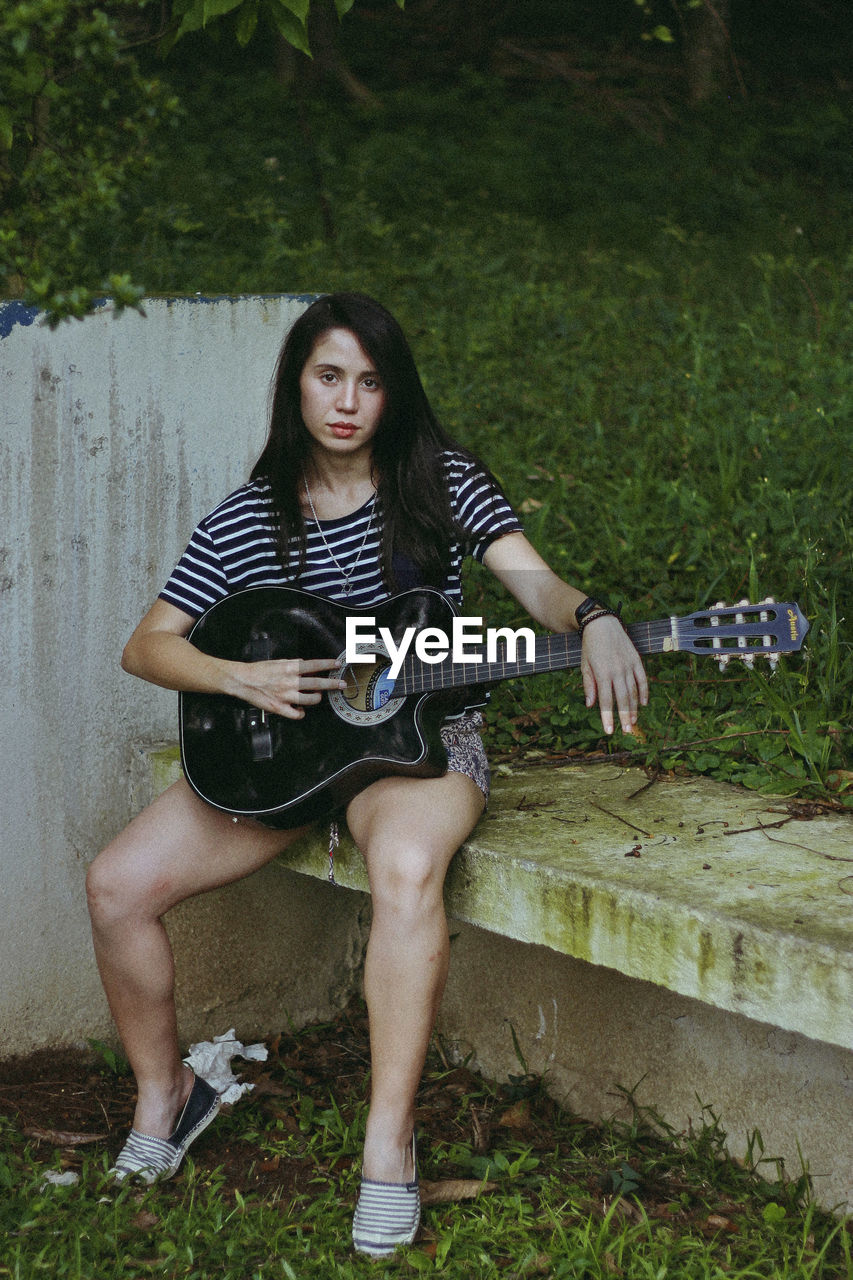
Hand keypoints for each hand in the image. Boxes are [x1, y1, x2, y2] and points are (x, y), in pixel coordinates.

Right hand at [231, 656, 346, 720]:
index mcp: (290, 668)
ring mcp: (286, 696)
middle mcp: (290, 682)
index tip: (337, 664)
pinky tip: (301, 710)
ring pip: (310, 700)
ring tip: (317, 696)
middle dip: (332, 684)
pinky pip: (296, 714)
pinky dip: (301, 713)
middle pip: (317, 684)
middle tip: (342, 684)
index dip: (327, 665)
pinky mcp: (279, 708)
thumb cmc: (259, 670)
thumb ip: (292, 663)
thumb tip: (304, 664)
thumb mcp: (278, 661)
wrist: (242, 680)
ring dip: (317, 698)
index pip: (314, 665)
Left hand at [580, 615, 647, 735]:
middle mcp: (617, 670)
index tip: (609, 731)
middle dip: (624, 717)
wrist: (601, 624)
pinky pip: (642, 679)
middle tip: (627, 731)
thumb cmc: (590, 647)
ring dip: (633, 708)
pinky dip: (644, 692)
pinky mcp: (636, 660)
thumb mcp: (585, 665)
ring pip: (633, 691)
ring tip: (633, 722)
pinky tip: (643, 704)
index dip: (607, 717)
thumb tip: (590, 705)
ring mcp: (628, 665)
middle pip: (622, 698)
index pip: (605, 700)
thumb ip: (589, 685)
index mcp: (602, 673)